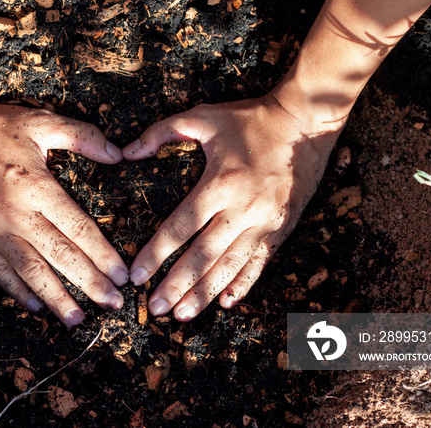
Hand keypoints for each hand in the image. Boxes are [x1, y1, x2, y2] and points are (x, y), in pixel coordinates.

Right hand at [0, 102, 128, 327]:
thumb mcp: (39, 122)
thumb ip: (81, 137)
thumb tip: (118, 154)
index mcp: (37, 187)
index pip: (79, 230)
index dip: (104, 255)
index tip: (123, 275)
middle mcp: (17, 215)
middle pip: (61, 257)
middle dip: (90, 284)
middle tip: (113, 305)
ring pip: (31, 273)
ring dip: (57, 298)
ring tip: (78, 320)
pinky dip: (18, 291)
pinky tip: (36, 306)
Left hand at [123, 94, 341, 320]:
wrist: (305, 123)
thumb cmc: (249, 119)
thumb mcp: (203, 116)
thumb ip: (161, 132)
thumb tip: (126, 152)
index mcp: (220, 182)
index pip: (181, 226)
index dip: (157, 253)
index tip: (137, 275)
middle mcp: (242, 208)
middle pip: (204, 255)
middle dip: (177, 285)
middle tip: (154, 308)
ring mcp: (265, 222)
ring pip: (230, 266)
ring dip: (205, 293)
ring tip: (181, 315)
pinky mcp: (280, 228)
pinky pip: (259, 262)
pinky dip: (242, 284)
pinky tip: (226, 302)